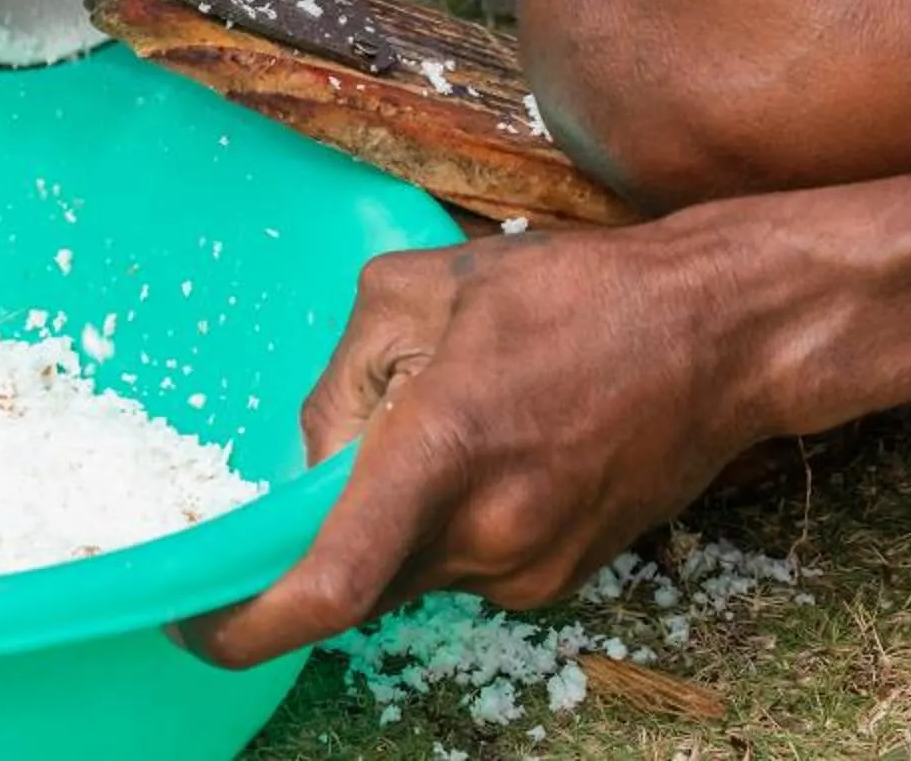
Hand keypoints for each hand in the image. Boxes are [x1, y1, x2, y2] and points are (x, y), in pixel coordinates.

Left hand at [180, 211, 770, 665]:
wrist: (718, 336)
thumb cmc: (574, 293)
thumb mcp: (423, 284)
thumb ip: (345, 373)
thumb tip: (317, 458)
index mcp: (443, 448)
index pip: (328, 585)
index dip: (247, 626)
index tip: (192, 625)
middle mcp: (485, 532)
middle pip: (359, 573)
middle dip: (328, 527)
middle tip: (342, 449)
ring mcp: (529, 569)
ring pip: (411, 568)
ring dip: (394, 515)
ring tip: (458, 414)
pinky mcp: (561, 580)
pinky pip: (464, 564)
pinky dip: (446, 519)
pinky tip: (496, 441)